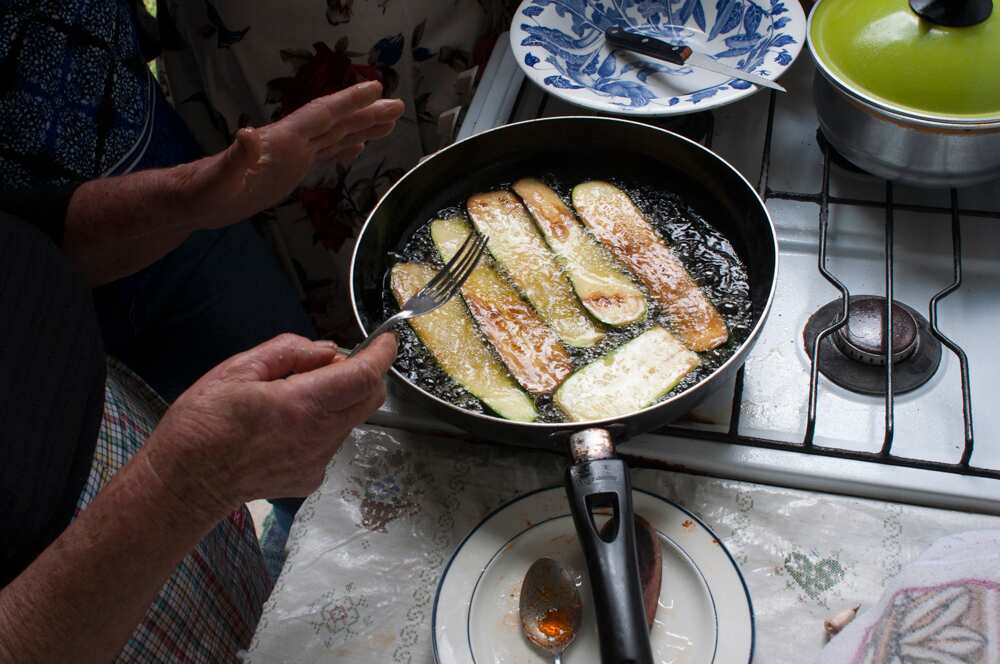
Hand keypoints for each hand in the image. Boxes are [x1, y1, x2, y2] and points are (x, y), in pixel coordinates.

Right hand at [143, 332, 397, 519]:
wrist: (184, 484)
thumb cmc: (202, 424)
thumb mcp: (237, 370)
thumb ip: (290, 353)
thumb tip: (328, 350)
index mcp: (301, 405)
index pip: (363, 377)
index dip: (381, 355)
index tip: (387, 340)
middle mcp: (318, 437)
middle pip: (369, 398)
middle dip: (362, 374)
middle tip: (325, 365)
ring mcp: (317, 461)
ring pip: (350, 419)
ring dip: (337, 400)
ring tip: (290, 398)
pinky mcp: (311, 478)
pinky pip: (331, 441)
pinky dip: (320, 425)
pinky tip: (282, 427)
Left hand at [199, 80, 404, 226]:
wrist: (193, 202)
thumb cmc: (204, 191)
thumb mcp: (219, 178)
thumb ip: (235, 158)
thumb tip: (249, 135)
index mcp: (282, 140)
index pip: (322, 115)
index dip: (349, 102)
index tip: (376, 89)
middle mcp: (291, 142)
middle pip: (336, 123)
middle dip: (367, 113)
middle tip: (398, 105)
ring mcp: (291, 156)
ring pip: (334, 137)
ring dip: (361, 128)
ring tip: (389, 122)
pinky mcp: (289, 170)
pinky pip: (324, 155)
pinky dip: (343, 149)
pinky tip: (357, 148)